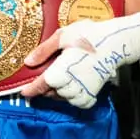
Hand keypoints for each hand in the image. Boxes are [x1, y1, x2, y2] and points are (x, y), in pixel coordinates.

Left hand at [20, 8, 139, 108]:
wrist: (115, 42)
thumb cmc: (88, 35)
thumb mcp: (63, 36)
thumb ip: (44, 50)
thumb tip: (28, 62)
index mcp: (61, 70)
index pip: (41, 86)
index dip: (31, 90)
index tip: (24, 91)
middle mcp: (72, 84)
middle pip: (51, 93)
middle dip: (45, 88)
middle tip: (43, 78)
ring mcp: (84, 90)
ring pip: (64, 98)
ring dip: (58, 92)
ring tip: (58, 80)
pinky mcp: (94, 92)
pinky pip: (79, 102)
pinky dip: (72, 98)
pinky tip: (71, 87)